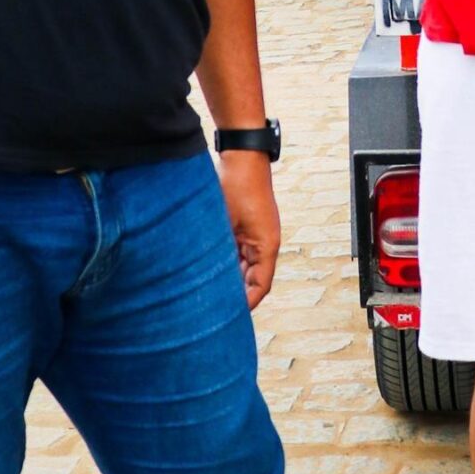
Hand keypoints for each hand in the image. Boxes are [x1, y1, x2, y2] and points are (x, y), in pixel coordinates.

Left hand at [219, 151, 281, 307]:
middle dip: (236, 295)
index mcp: (267, 247)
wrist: (243, 156)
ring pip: (244, 268)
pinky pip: (240, 253)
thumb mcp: (225, 223)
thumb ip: (221, 252)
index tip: (228, 317)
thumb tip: (207, 276)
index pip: (260, 287)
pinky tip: (209, 269)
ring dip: (230, 278)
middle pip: (253, 280)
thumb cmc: (238, 185)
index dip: (246, 304)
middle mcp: (265, 244)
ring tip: (209, 292)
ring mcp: (257, 236)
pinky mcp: (248, 227)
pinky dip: (228, 263)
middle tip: (213, 308)